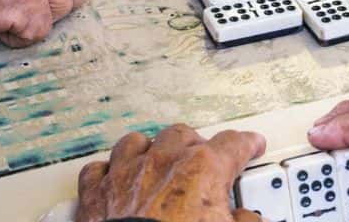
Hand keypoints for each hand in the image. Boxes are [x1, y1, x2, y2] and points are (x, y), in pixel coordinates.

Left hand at [76, 124, 265, 221]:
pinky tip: (114, 176)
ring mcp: (127, 173)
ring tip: (158, 158)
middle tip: (205, 157)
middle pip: (182, 135)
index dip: (247, 143)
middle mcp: (163, 161)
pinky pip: (99, 169)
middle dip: (195, 144)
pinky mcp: (97, 191)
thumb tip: (251, 221)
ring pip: (136, 143)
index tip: (251, 144)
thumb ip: (246, 221)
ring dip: (149, 149)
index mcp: (202, 168)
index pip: (233, 144)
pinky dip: (108, 172)